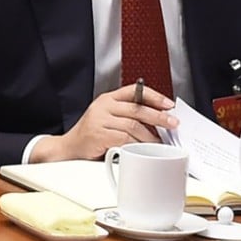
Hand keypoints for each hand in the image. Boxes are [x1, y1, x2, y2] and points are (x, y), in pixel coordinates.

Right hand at [32, 83, 178, 161]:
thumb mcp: (107, 118)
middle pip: (137, 108)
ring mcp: (100, 119)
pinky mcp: (98, 135)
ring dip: (150, 136)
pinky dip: (137, 145)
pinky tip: (143, 149)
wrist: (67, 149)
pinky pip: (124, 139)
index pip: (135, 91)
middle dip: (158, 116)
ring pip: (133, 125)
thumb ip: (127, 115)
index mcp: (108, 98)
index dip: (154, 96)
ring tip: (160, 143)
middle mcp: (104, 105)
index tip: (169, 105)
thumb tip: (158, 120)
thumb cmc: (91, 135)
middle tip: (172, 123)